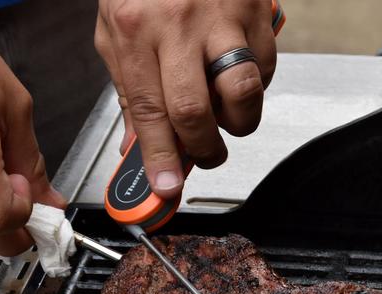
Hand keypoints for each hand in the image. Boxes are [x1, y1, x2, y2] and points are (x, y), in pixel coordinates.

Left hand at [95, 0, 276, 198]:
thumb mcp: (115, 31)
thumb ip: (127, 90)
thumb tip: (138, 145)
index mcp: (134, 28)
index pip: (149, 111)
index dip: (159, 157)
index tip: (167, 187)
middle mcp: (179, 24)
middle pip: (196, 111)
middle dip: (204, 150)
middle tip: (205, 156)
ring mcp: (223, 16)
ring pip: (244, 92)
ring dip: (239, 122)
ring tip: (227, 117)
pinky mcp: (258, 12)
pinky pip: (266, 68)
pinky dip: (254, 87)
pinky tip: (236, 75)